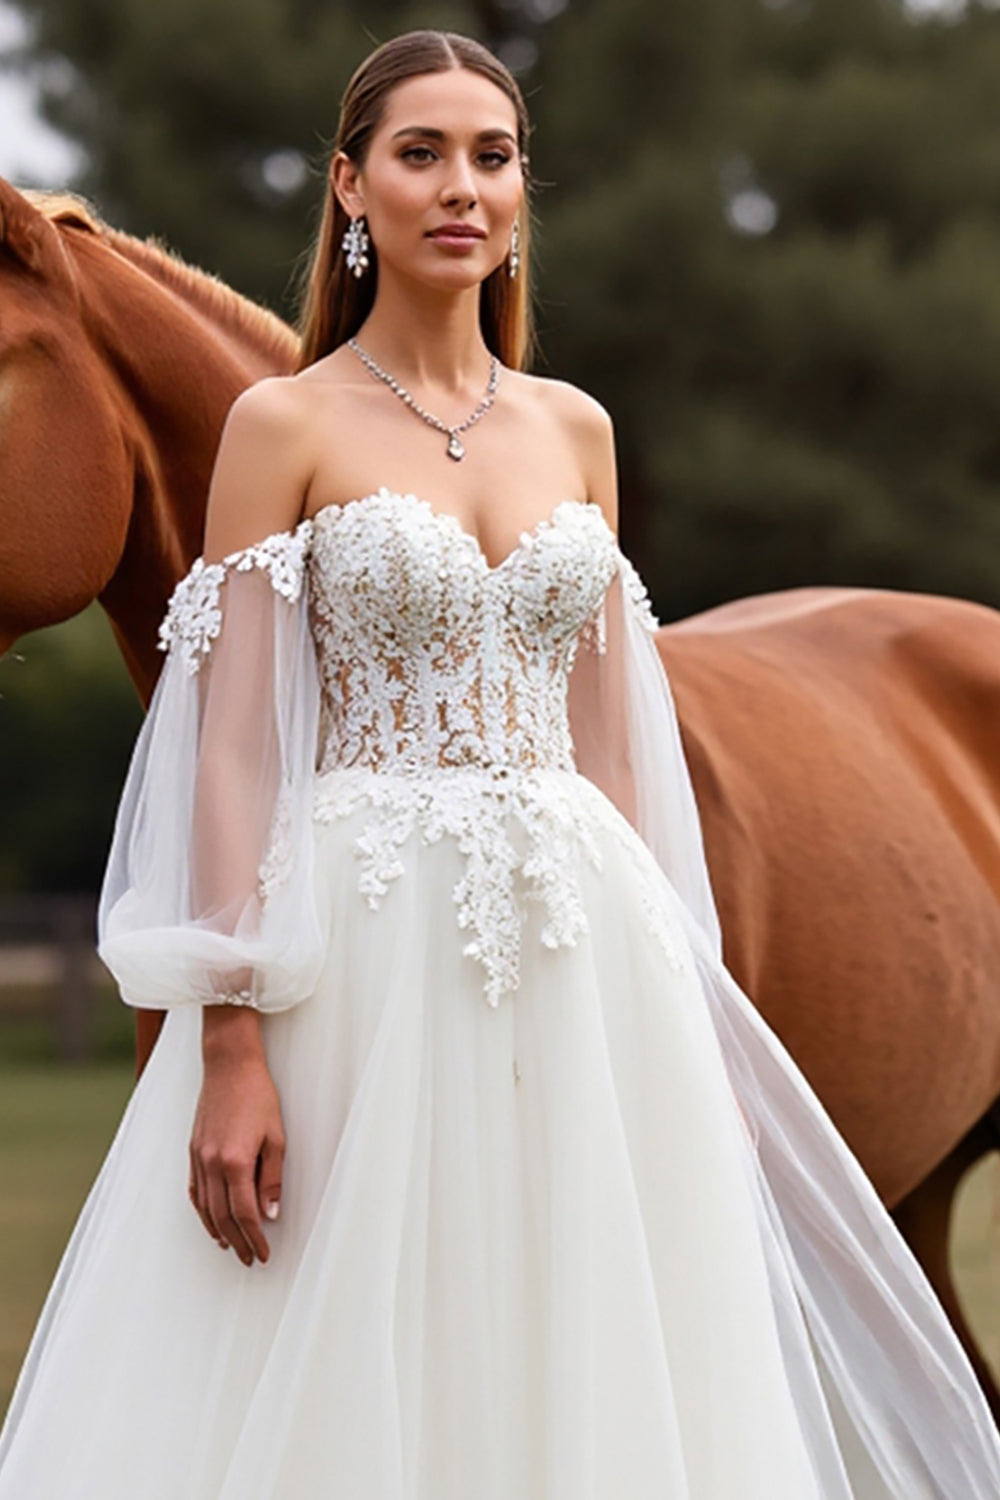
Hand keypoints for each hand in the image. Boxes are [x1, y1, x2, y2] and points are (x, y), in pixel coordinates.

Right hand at [189, 1016, 285, 1266]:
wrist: (229, 1065)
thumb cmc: (258, 1096)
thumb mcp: (276, 1137)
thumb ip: (272, 1178)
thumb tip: (270, 1213)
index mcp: (235, 1162)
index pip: (244, 1214)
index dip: (254, 1238)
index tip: (262, 1253)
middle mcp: (212, 1164)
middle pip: (222, 1216)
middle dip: (237, 1242)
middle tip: (249, 1258)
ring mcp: (198, 1158)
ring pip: (205, 1207)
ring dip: (218, 1231)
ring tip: (231, 1246)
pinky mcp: (192, 1150)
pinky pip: (194, 1190)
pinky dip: (202, 1211)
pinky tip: (211, 1220)